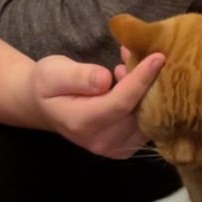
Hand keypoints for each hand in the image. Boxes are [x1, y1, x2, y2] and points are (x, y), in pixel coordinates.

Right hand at [28, 51, 163, 158]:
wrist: (43, 106)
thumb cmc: (47, 85)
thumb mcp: (54, 72)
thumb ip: (78, 76)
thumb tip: (105, 79)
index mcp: (81, 122)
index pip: (121, 102)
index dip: (142, 79)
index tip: (158, 57)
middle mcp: (101, 140)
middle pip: (139, 112)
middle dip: (149, 81)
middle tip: (147, 53)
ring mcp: (115, 148)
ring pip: (148, 118)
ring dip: (150, 89)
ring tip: (135, 64)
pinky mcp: (125, 146)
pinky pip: (147, 123)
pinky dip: (148, 99)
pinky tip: (135, 80)